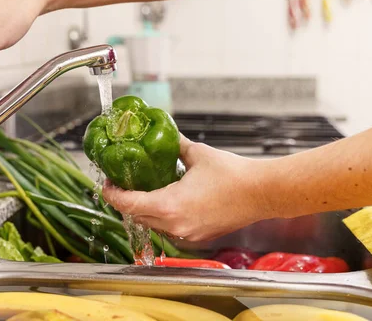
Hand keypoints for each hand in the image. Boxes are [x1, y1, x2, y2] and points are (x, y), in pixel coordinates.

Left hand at [103, 135, 276, 241]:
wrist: (262, 193)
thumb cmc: (233, 175)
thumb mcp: (197, 153)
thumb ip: (173, 145)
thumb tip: (161, 135)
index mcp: (170, 205)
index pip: (128, 205)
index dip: (113, 195)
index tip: (108, 184)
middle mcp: (175, 225)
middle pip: (137, 217)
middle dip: (126, 202)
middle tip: (121, 184)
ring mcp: (187, 234)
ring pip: (153, 225)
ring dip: (144, 210)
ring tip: (142, 190)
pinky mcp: (198, 236)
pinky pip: (171, 228)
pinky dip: (163, 216)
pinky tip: (167, 199)